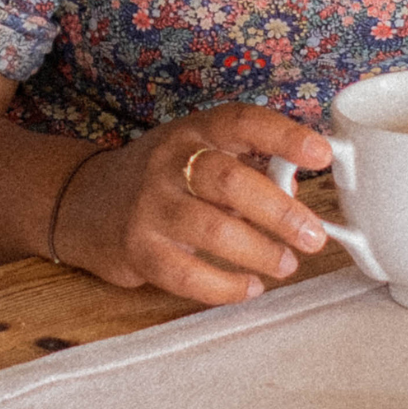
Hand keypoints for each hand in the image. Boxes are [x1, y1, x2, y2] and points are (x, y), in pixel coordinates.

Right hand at [52, 103, 333, 304]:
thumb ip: (248, 169)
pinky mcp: (137, 249)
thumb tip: (300, 195)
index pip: (243, 122)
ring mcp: (150, 206)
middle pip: (229, 180)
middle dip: (280, 211)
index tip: (323, 154)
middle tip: (313, 235)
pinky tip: (248, 287)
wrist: (84, 201)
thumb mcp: (199, 154)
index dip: (284, 135)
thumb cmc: (162, 176)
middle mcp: (170, 162)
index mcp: (195, 131)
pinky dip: (224, 286)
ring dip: (258, 251)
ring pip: (211, 229)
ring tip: (286, 264)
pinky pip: (185, 274)